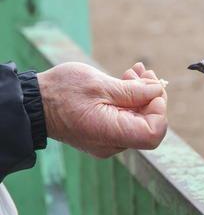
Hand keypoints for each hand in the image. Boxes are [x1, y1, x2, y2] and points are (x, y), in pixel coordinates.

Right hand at [37, 62, 167, 157]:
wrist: (34, 103)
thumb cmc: (61, 92)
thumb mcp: (100, 85)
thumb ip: (133, 91)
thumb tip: (157, 91)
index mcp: (111, 134)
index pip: (153, 133)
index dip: (159, 110)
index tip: (152, 89)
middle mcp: (113, 143)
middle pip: (147, 124)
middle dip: (151, 96)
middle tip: (146, 72)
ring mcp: (109, 140)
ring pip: (137, 119)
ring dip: (141, 94)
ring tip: (136, 71)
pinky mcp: (105, 133)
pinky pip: (125, 119)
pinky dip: (130, 100)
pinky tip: (128, 79)